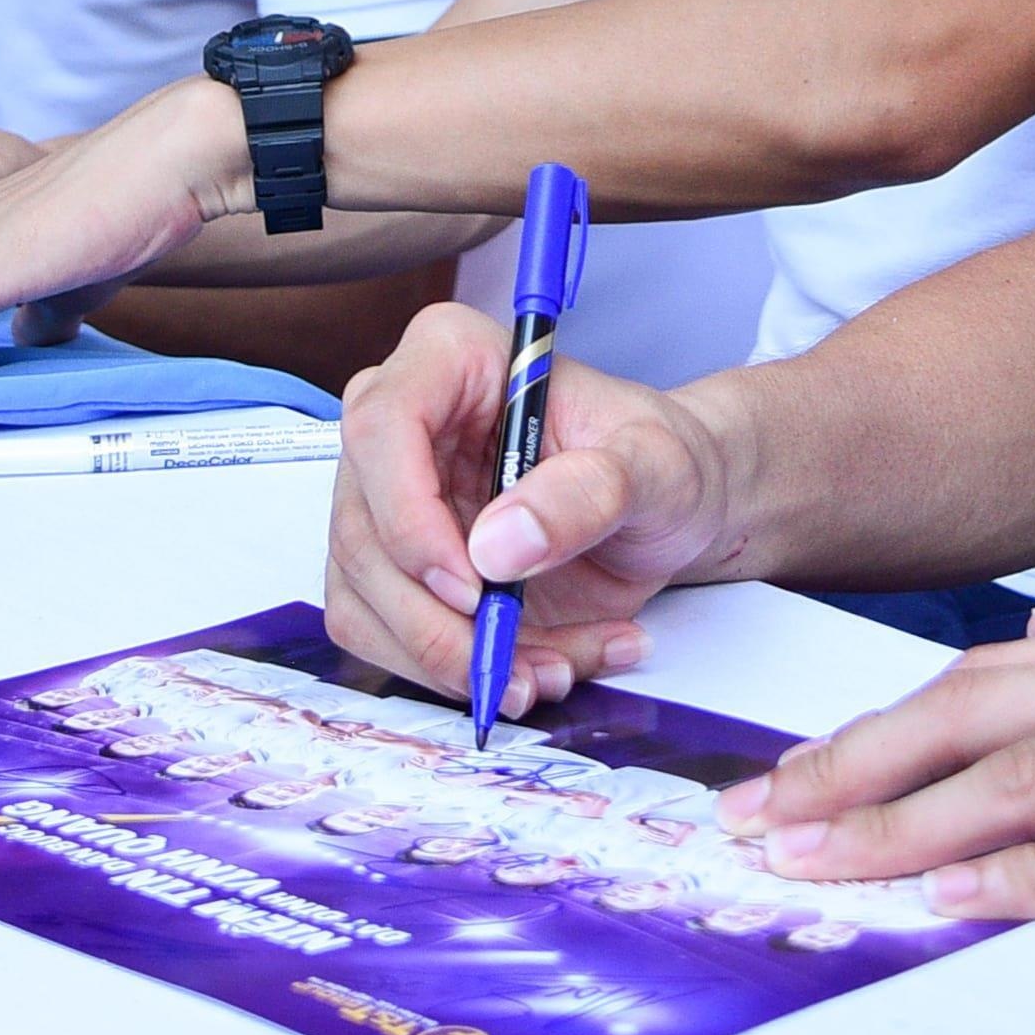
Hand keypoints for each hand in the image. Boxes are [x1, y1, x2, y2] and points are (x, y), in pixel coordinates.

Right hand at [319, 301, 720, 710]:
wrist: (671, 508)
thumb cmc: (661, 461)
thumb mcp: (654, 466)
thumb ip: (587, 494)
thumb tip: (498, 547)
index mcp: (453, 362)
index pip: (382, 426)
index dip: (409, 515)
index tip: (474, 585)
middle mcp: (405, 429)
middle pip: (363, 533)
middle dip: (436, 621)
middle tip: (512, 660)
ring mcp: (391, 504)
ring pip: (365, 600)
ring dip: (452, 659)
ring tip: (552, 669)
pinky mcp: (400, 570)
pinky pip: (390, 639)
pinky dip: (456, 672)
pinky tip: (535, 667)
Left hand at [725, 603, 1034, 921]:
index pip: (987, 682)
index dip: (874, 731)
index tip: (787, 781)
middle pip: (973, 716)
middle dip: (849, 772)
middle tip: (752, 827)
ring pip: (1025, 774)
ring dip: (907, 826)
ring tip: (817, 869)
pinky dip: (1031, 873)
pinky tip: (960, 901)